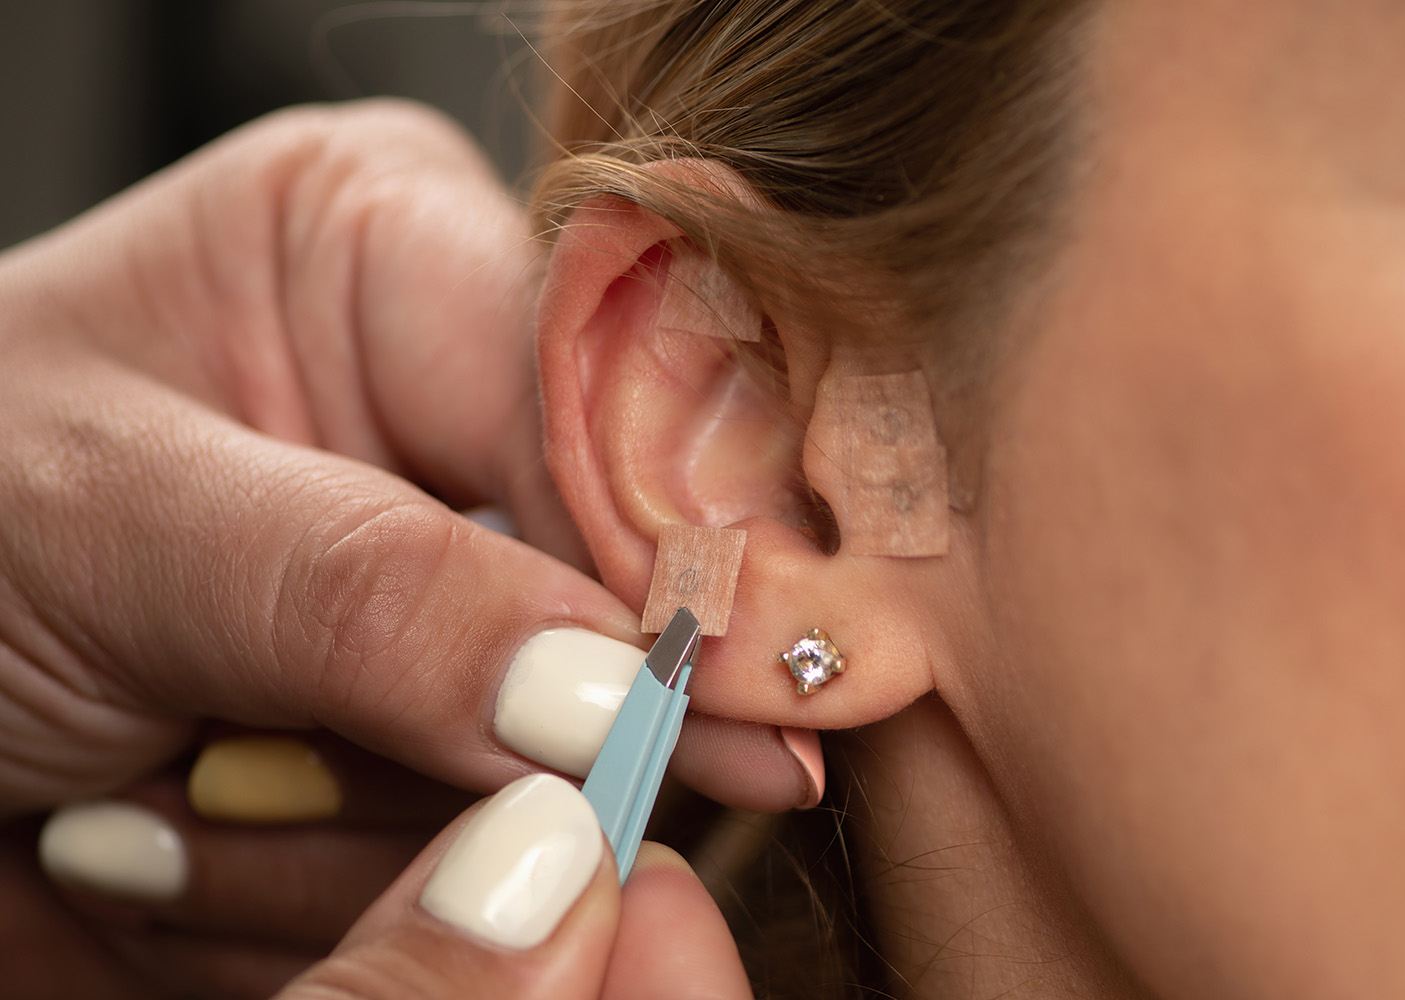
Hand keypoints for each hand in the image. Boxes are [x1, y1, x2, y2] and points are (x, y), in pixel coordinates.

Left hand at [0, 100, 818, 990]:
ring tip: (168, 806)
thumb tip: (604, 691)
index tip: (694, 697)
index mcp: (387, 251)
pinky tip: (182, 844)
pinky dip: (346, 886)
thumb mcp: (106, 513)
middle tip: (437, 814)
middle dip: (497, 727)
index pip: (608, 391)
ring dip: (366, 832)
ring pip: (551, 742)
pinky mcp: (427, 733)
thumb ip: (368, 586)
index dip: (664, 550)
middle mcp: (446, 411)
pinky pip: (482, 838)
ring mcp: (450, 587)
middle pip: (609, 583)